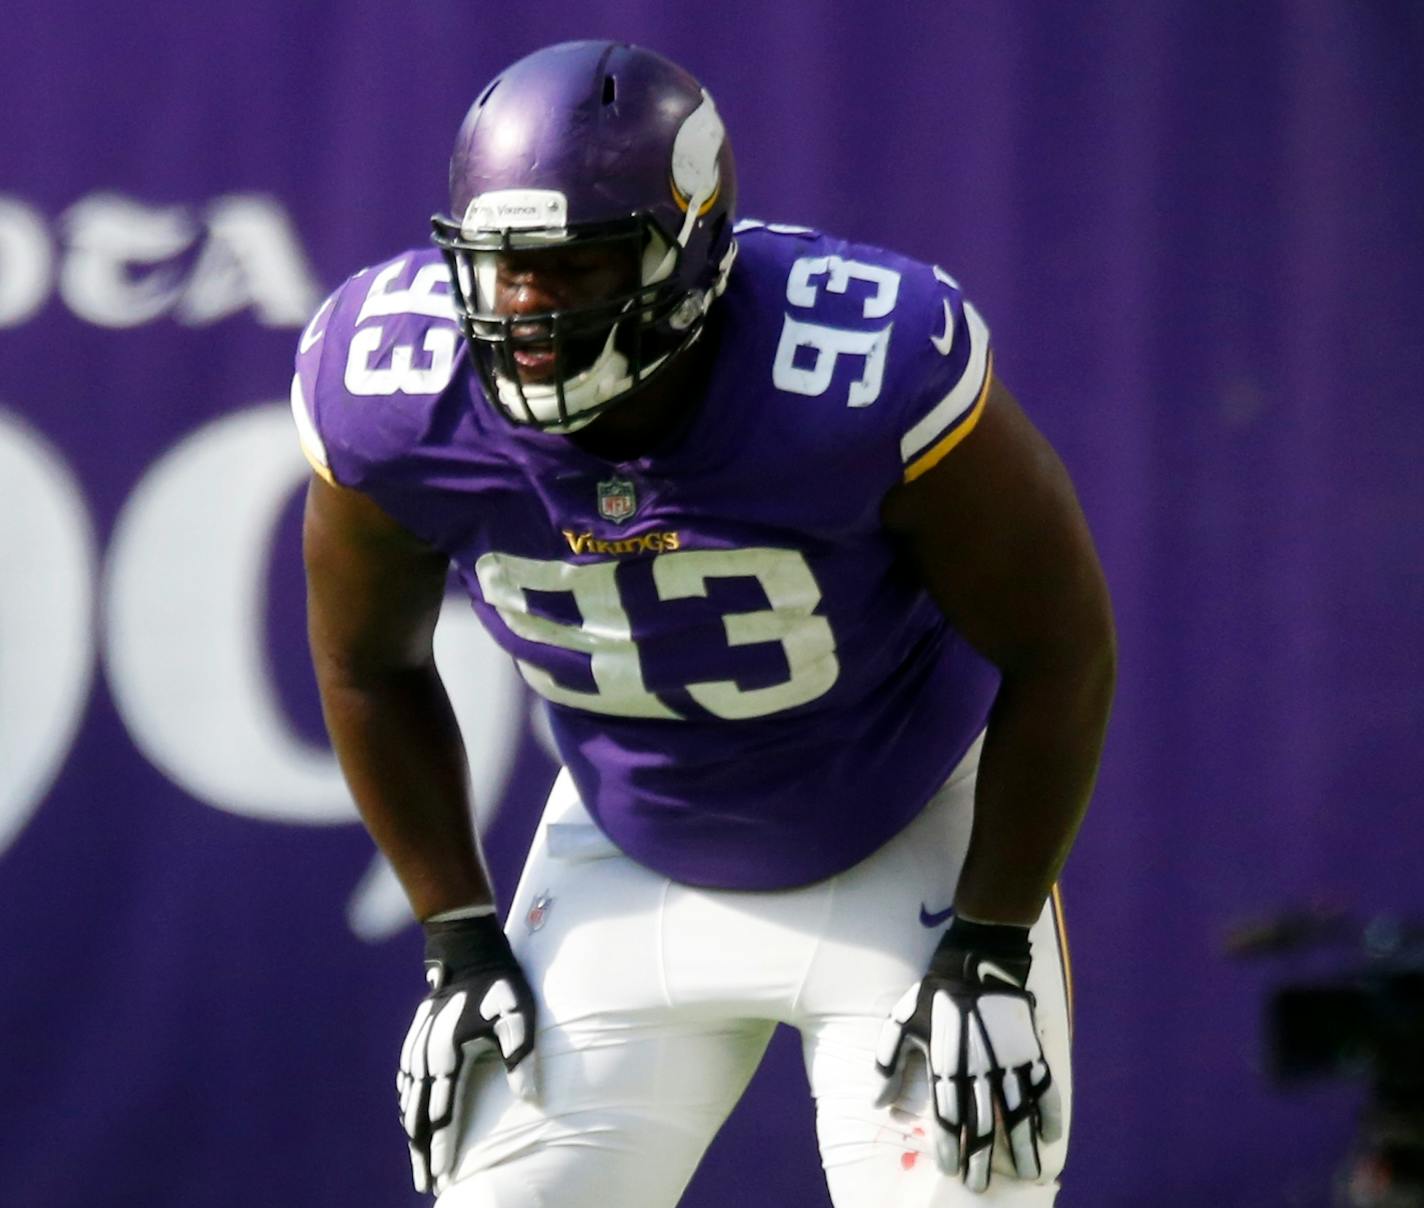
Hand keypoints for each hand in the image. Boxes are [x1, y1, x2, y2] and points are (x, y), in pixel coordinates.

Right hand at [397, 911, 537, 1193]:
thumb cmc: (499, 984)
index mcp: (450, 1058)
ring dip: (413, 1133)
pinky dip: (407, 1106)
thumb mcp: (518, 1016)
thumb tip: (531, 1099)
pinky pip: (405, 1082)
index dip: (444, 1149)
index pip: (444, 1116)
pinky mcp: (415, 1040)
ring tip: (419, 1161)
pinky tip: (410, 1117)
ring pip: (409, 1102)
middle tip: (427, 1185)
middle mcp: (426, 1059)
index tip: (444, 1178)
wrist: (467, 950)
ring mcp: (416, 1049)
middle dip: (422, 1153)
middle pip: (419, 1117)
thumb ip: (522, 1058)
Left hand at [874, 917, 1061, 1191]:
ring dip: (1022, 1149)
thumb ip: (887, 1063)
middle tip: (981, 1186)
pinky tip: (1050, 1136)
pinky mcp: (1031, 1051)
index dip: (951, 1149)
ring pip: (1018, 1117)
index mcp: (946, 1068)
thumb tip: (878, 1103)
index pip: (949, 1120)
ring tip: (1029, 1174)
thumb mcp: (901, 1021)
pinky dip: (1050, 1114)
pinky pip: (1045, 1089)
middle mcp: (979, 1074)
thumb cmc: (936, 991)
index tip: (952, 1171)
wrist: (978, 960)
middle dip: (981, 1161)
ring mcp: (1009, 1064)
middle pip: (983, 1128)